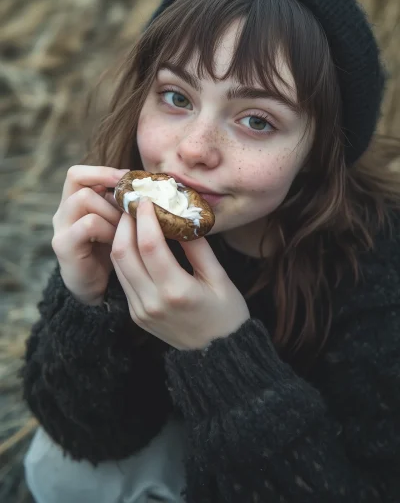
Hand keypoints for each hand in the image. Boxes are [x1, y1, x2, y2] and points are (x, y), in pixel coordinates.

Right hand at [52, 165, 128, 304]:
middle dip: (111, 193)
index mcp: (74, 202)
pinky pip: (88, 224)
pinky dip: (108, 228)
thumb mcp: (119, 221)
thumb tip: (152, 186)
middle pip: (79, 182)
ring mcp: (61, 228)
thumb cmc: (114, 251)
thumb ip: (124, 203)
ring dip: (112, 210)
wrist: (98, 288)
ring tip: (126, 227)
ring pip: (84, 199)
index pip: (78, 174)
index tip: (129, 179)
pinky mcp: (64, 245)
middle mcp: (63, 212)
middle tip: (132, 209)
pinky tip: (118, 240)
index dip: (102, 171)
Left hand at [110, 198, 249, 349]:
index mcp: (176, 291)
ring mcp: (140, 310)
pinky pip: (123, 278)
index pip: (149, 245)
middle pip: (123, 252)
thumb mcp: (219, 278)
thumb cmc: (227, 315)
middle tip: (134, 203)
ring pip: (118, 265)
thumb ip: (197, 246)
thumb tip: (181, 216)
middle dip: (125, 222)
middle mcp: (152, 302)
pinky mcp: (136, 315)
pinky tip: (135, 242)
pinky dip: (125, 256)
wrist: (218, 356)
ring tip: (133, 218)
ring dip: (121, 237)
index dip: (145, 217)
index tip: (147, 198)